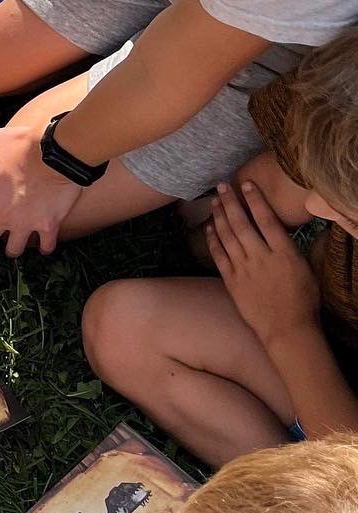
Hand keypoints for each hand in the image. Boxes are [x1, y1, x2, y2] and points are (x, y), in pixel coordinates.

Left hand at [0, 123, 80, 256]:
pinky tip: (44, 244)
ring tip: (17, 241)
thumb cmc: (19, 146)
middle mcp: (1, 217)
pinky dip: (45, 247)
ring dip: (14, 247)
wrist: (54, 151)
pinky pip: (46, 246)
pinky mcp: (48, 225)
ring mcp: (25, 224)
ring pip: (14, 250)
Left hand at [208, 180, 319, 352]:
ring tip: (214, 201)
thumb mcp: (304, 268)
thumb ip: (288, 248)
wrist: (287, 329)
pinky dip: (213, 240)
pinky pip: (219, 256)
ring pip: (227, 236)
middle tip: (222, 186)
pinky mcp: (231, 281)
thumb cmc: (302, 300)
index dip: (255, 199)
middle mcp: (261, 257)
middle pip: (241, 223)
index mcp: (284, 253)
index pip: (266, 219)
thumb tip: (276, 230)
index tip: (247, 184)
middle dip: (231, 202)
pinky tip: (209, 228)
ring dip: (219, 216)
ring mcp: (244, 269)